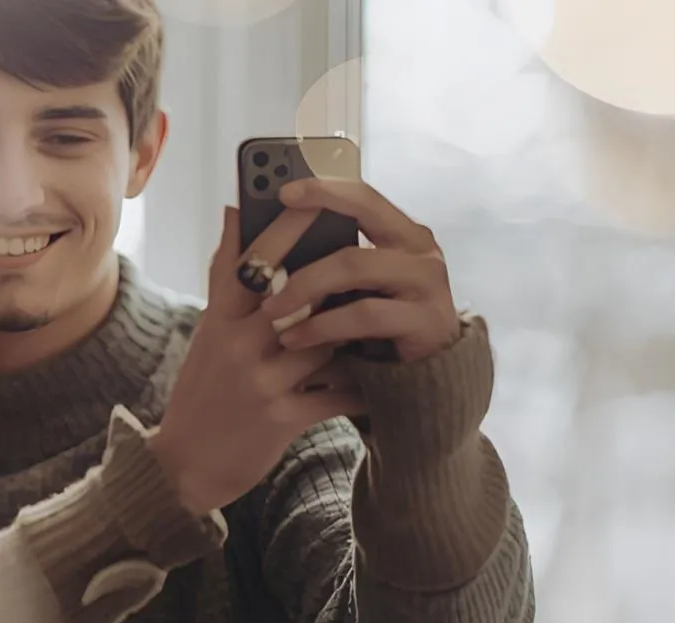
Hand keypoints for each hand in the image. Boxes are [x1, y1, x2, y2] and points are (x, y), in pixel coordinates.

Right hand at [150, 207, 364, 514]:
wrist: (182, 467)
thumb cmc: (202, 394)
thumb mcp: (207, 333)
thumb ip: (225, 277)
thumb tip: (234, 212)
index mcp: (219, 321)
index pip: (248, 259)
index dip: (280, 227)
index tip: (309, 197)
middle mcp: (238, 346)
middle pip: (295, 292)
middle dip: (336, 274)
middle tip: (373, 256)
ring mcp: (260, 382)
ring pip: (326, 342)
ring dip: (357, 334)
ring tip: (384, 322)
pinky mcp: (280, 419)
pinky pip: (336, 395)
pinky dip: (362, 387)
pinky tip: (381, 380)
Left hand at [255, 179, 459, 363]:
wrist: (422, 380)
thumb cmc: (376, 329)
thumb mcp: (346, 289)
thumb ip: (317, 257)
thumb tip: (248, 222)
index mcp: (401, 233)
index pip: (363, 196)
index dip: (324, 189)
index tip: (283, 192)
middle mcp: (420, 251)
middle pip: (359, 221)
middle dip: (300, 238)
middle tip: (257, 266)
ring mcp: (427, 284)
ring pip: (356, 266)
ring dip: (304, 287)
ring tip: (269, 311)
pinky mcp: (425, 322)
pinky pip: (364, 315)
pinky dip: (322, 326)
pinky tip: (295, 338)